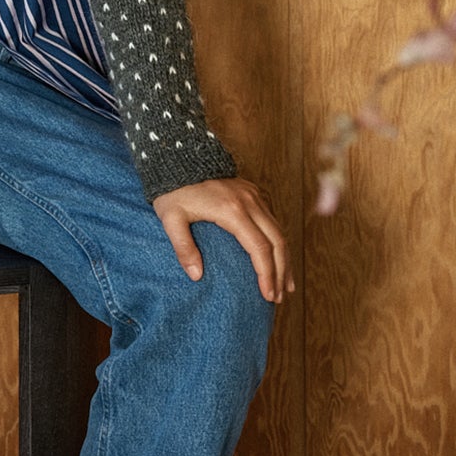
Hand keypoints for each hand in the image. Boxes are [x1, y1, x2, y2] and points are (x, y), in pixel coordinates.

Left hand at [152, 177, 294, 303]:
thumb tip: (196, 276)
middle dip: (280, 272)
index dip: (266, 273)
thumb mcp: (170, 219)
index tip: (267, 295)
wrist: (180, 157)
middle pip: (277, 242)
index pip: (259, 248)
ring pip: (279, 231)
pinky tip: (278, 258)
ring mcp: (254, 196)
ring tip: (285, 285)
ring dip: (284, 259)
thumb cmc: (173, 191)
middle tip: (278, 297)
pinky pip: (273, 221)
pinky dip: (278, 242)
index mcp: (232, 210)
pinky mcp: (253, 193)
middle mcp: (250, 202)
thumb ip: (183, 247)